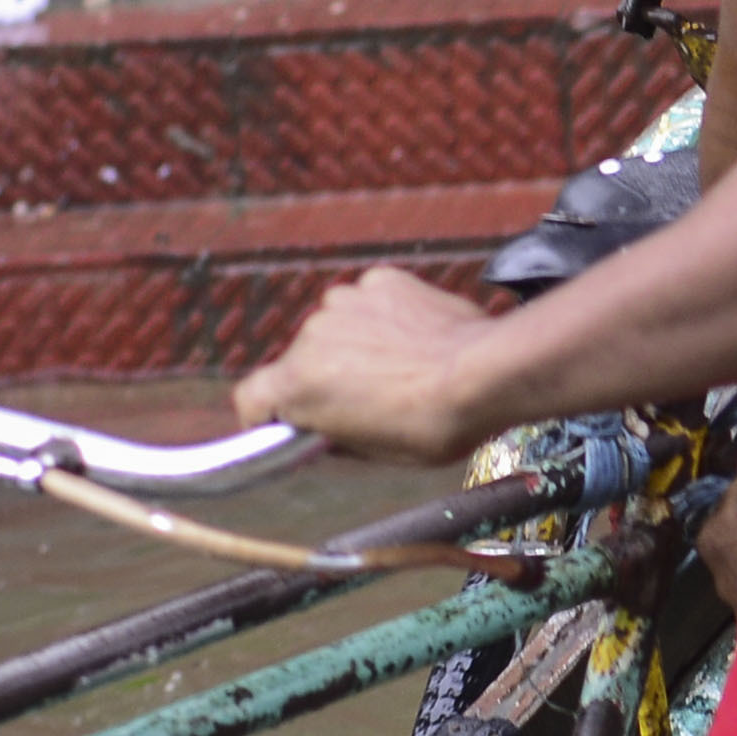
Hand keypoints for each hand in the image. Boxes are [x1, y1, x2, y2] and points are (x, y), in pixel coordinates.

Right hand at [239, 262, 506, 462]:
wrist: (485, 372)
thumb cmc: (432, 425)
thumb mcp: (374, 454)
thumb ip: (332, 438)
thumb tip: (320, 433)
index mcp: (299, 384)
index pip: (250, 398)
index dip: (264, 416)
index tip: (285, 425)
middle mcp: (311, 335)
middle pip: (299, 363)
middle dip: (324, 381)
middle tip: (367, 403)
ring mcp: (345, 302)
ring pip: (336, 330)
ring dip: (354, 347)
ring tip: (401, 369)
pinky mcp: (379, 281)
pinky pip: (368, 305)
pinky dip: (383, 320)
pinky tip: (416, 340)